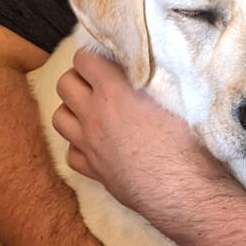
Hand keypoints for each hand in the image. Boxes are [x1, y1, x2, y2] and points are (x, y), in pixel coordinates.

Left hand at [52, 48, 225, 210]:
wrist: (184, 191)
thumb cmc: (187, 139)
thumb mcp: (175, 94)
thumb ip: (154, 73)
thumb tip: (148, 57)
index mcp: (113, 91)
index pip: (83, 58)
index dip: (96, 54)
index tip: (111, 58)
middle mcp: (93, 116)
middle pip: (65, 84)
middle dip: (80, 77)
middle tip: (102, 80)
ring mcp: (89, 145)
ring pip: (59, 117)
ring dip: (73, 108)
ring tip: (95, 108)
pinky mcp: (93, 171)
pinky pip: (70, 151)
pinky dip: (78, 143)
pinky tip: (98, 141)